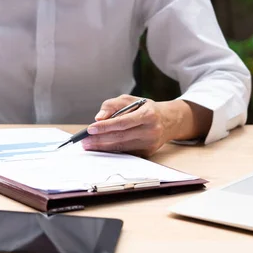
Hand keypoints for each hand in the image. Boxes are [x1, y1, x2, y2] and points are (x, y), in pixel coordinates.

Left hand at [83, 95, 211, 156]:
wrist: (168, 121)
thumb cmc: (145, 108)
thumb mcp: (130, 100)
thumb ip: (112, 105)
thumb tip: (99, 118)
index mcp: (148, 115)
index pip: (123, 122)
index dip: (105, 126)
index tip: (90, 128)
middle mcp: (151, 130)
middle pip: (120, 137)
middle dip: (100, 139)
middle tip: (84, 140)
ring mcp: (150, 144)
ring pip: (122, 147)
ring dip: (102, 147)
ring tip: (88, 145)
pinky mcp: (147, 153)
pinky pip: (126, 152)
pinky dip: (111, 150)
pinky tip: (100, 148)